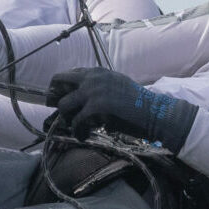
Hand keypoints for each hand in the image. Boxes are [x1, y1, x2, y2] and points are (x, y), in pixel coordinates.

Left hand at [45, 68, 197, 152]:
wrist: (154, 113)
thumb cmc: (136, 104)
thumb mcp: (115, 86)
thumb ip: (96, 88)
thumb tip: (77, 99)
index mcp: (97, 72)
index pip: (67, 74)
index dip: (60, 88)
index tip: (58, 99)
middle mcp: (92, 78)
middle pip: (58, 82)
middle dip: (54, 98)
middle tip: (59, 113)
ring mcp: (93, 92)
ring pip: (64, 105)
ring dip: (68, 120)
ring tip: (78, 128)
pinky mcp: (96, 108)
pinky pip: (76, 122)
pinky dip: (78, 132)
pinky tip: (84, 136)